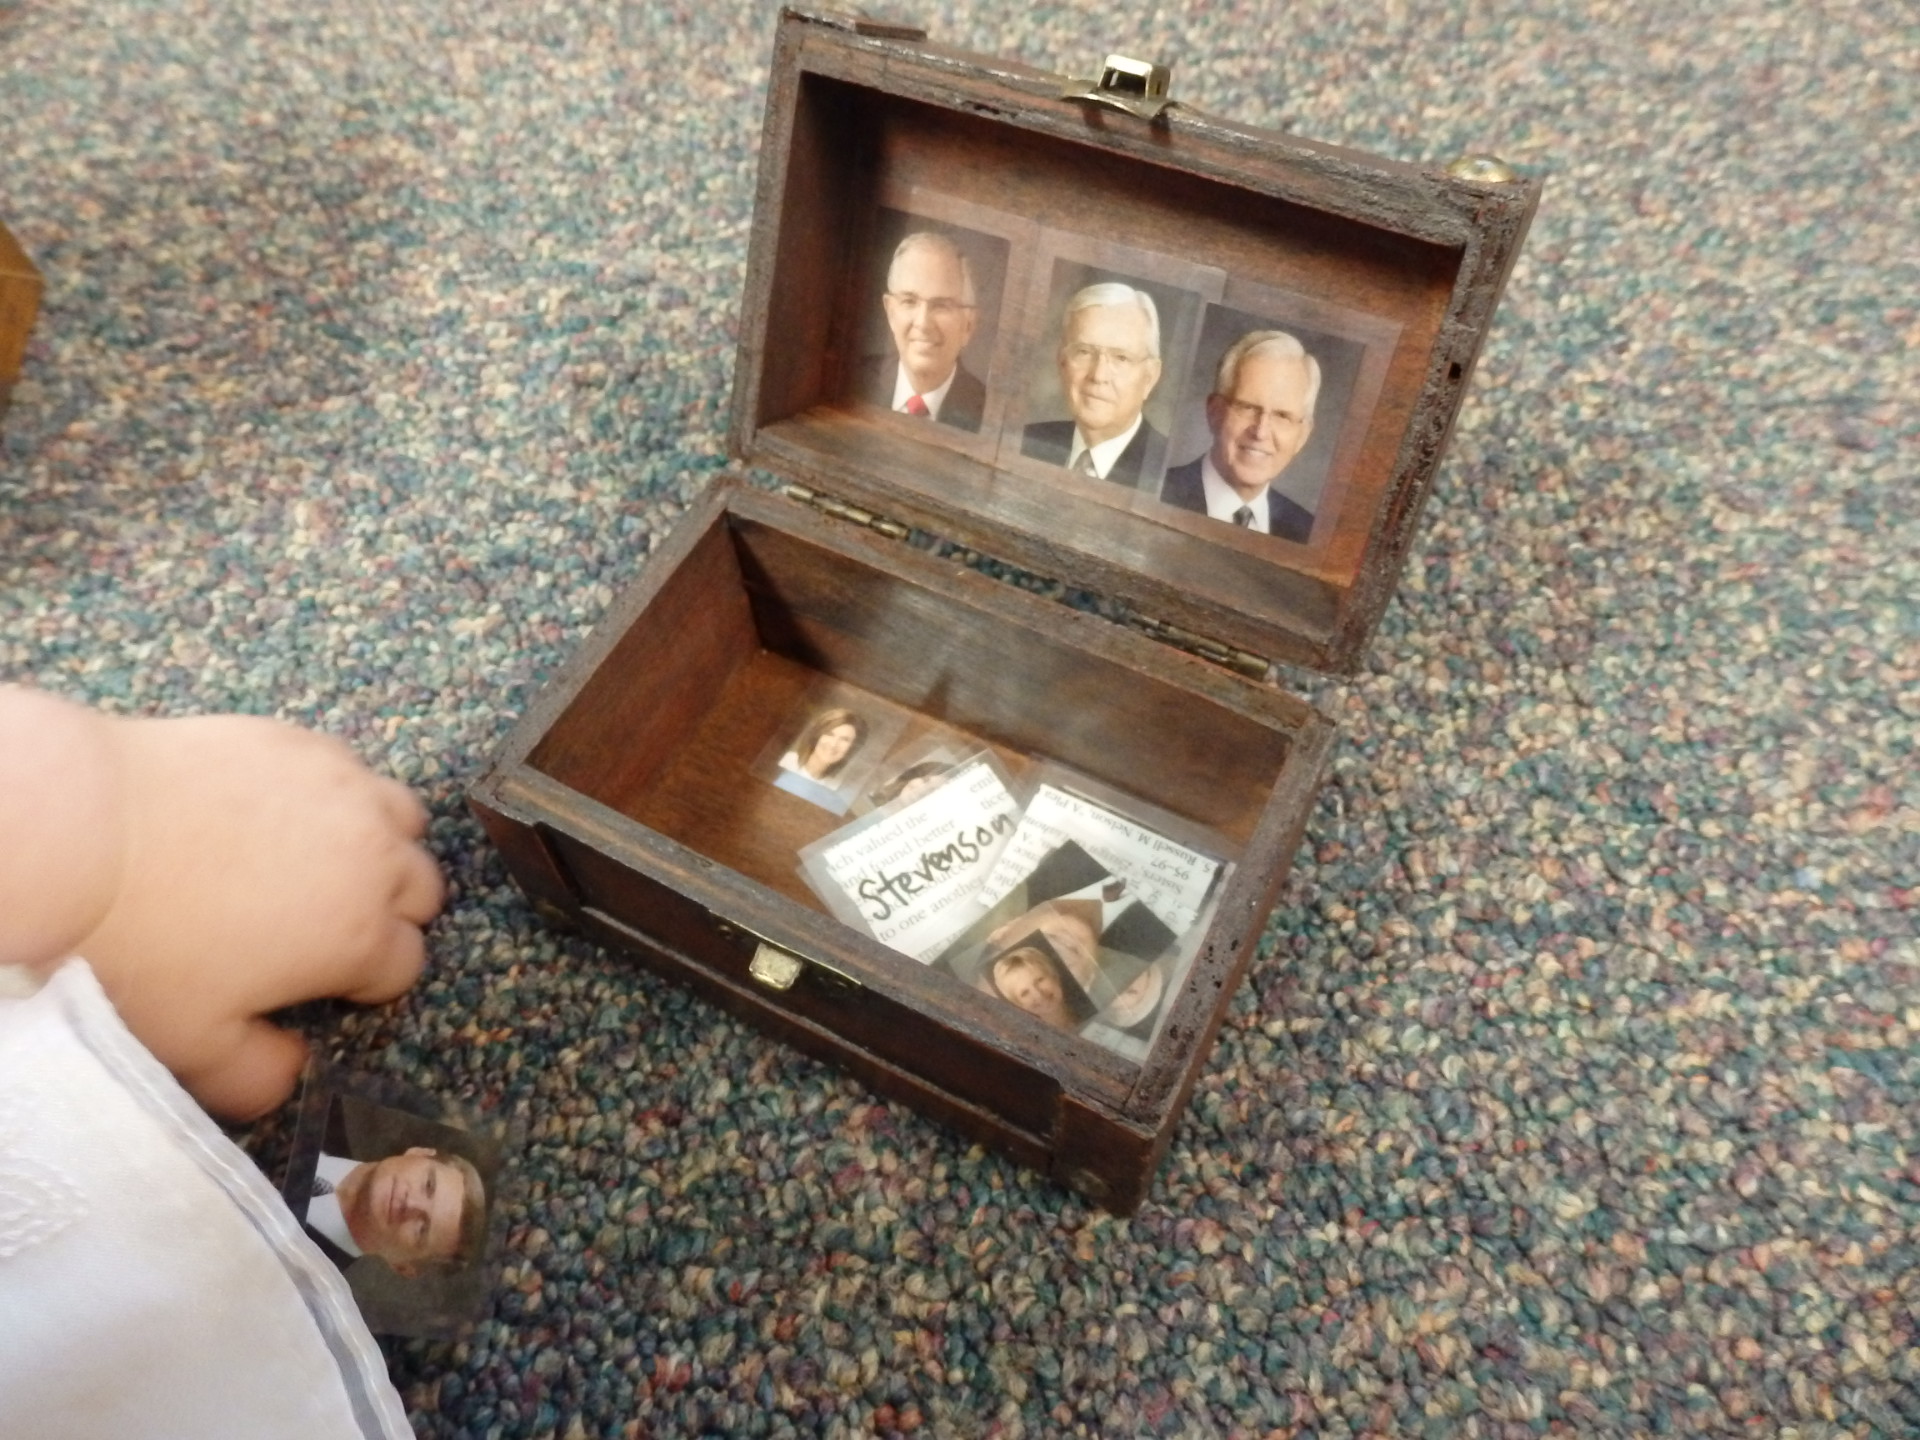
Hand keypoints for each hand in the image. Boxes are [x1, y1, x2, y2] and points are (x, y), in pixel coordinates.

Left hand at [1, 690, 443, 1119]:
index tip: (321, 983)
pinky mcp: (305, 742)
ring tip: (323, 861)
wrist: (80, 831)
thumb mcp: (194, 1044)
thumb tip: (297, 1071)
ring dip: (382, 847)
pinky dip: (338, 796)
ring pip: (405, 821)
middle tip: (324, 924)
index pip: (405, 966)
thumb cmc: (140, 945)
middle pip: (424, 890)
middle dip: (389, 913)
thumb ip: (261, 1076)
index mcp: (359, 936)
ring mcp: (346, 788)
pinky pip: (352, 770)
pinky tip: (283, 810)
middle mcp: (375, 856)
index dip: (366, 983)